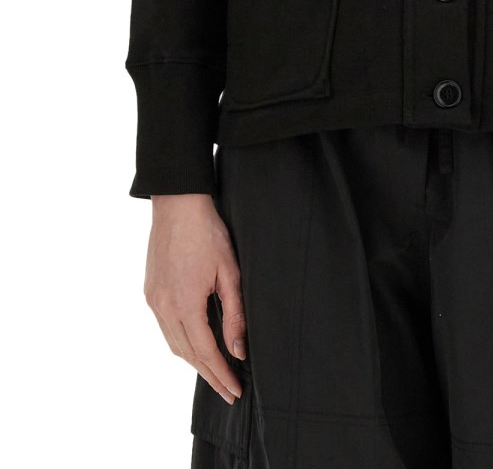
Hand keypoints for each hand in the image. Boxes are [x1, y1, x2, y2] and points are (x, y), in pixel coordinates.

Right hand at [143, 193, 247, 404]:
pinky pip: (165, 329)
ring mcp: (154, 301)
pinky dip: (181, 343)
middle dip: (209, 375)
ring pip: (174, 344)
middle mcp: (164, 308)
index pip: (206, 353)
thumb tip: (239, 350)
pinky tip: (195, 346)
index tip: (235, 391)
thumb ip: (235, 314)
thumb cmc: (208, 233)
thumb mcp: (230, 272)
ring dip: (194, 361)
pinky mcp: (150, 293)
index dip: (221, 375)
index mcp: (185, 304)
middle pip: (187, 354)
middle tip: (228, 392)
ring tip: (215, 374)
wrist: (178, 204)